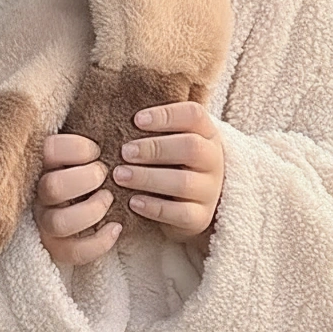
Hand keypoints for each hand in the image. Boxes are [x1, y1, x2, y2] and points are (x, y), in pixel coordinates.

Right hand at [33, 133, 121, 265]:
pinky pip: (72, 253)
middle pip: (53, 187)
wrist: (80, 199)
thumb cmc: (84, 164)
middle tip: (103, 174)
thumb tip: (119, 105)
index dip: (77, 149)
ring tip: (109, 199)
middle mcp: (37, 192)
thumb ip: (92, 129)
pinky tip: (116, 227)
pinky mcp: (56, 247)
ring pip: (59, 223)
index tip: (96, 150)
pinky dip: (98, 243)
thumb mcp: (82, 144)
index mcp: (41, 161)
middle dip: (86, 180)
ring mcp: (44, 221)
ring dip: (91, 211)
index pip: (49, 150)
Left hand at [113, 101, 223, 244]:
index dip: (166, 115)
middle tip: (125, 151)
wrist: (192, 201)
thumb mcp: (172, 140)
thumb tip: (119, 114)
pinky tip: (133, 201)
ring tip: (120, 175)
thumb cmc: (172, 161)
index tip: (137, 120)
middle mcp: (213, 159)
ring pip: (183, 182)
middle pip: (190, 148)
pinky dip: (154, 207)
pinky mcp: (201, 217)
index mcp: (206, 132)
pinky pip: (181, 213)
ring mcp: (210, 190)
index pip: (193, 115)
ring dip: (148, 178)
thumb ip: (154, 128)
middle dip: (154, 149)